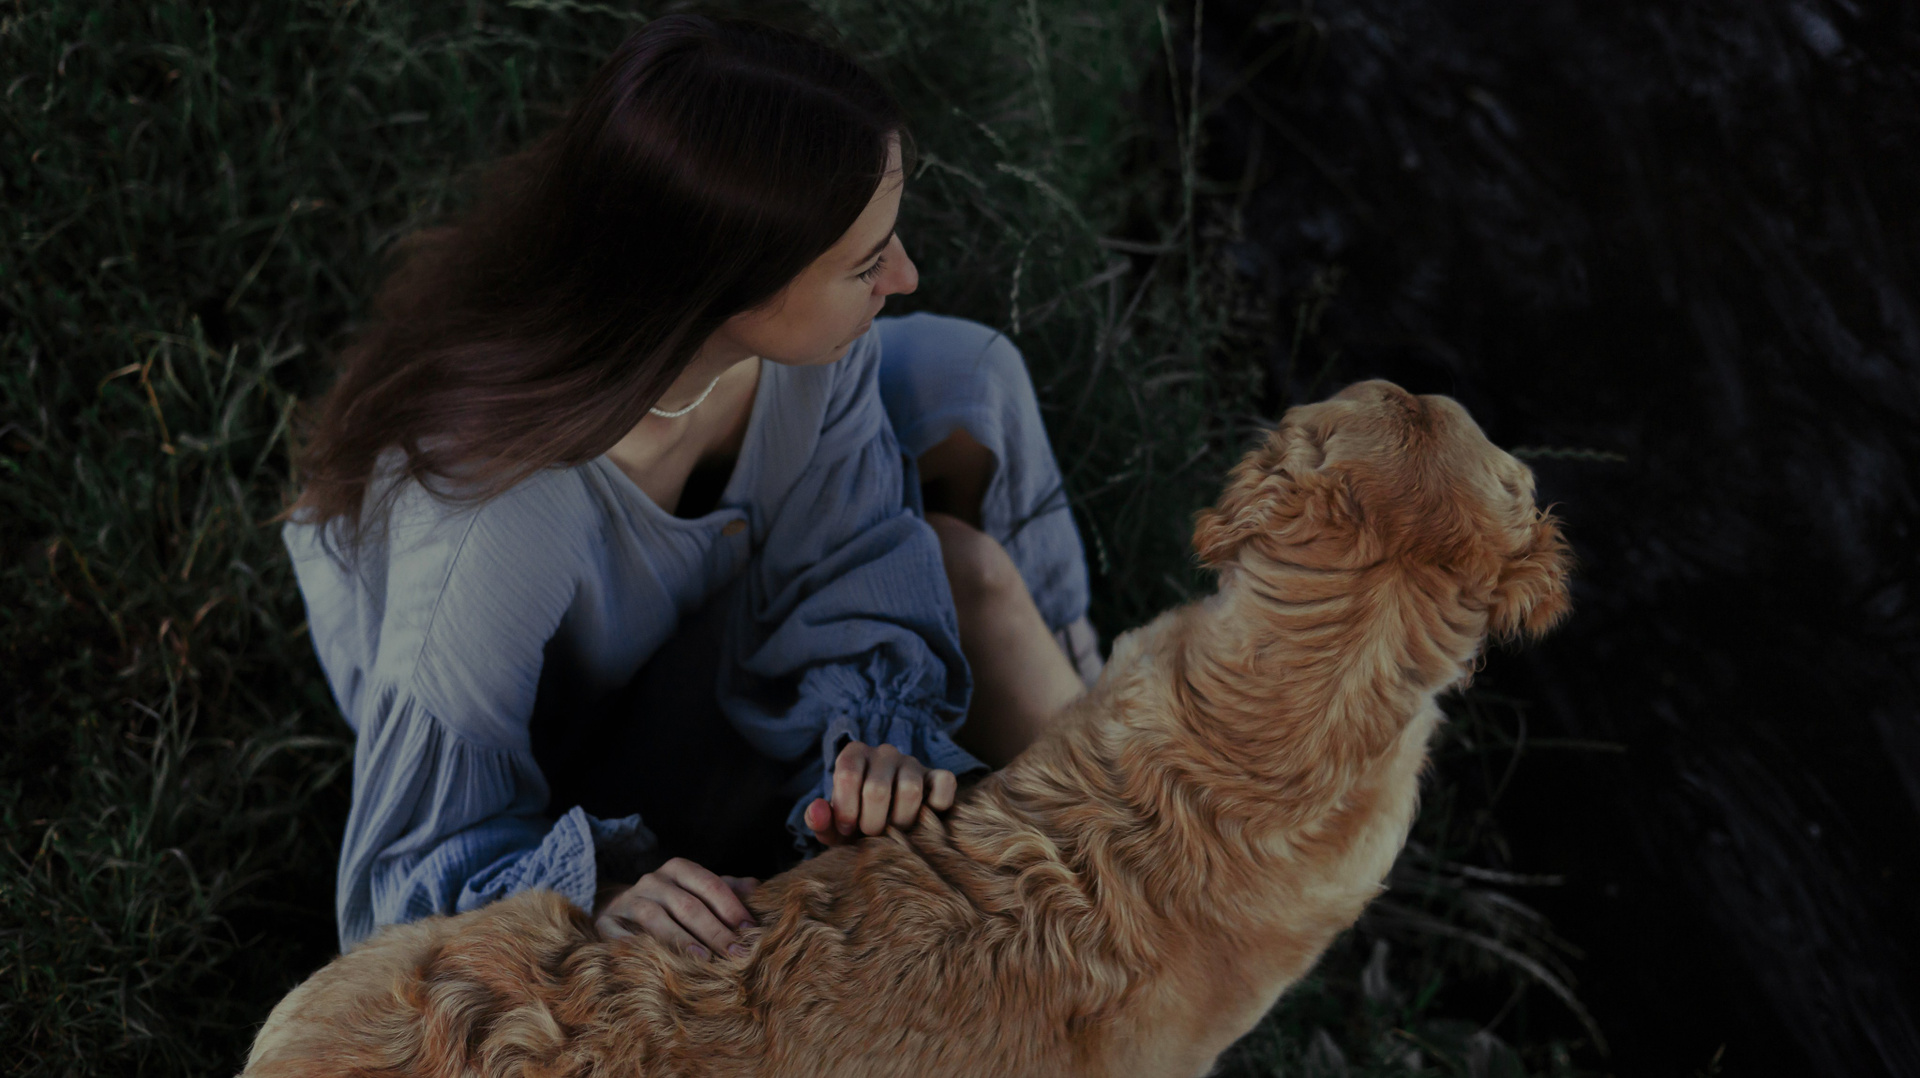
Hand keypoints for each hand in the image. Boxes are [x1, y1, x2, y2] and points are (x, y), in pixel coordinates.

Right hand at [594, 857, 757, 959]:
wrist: (618, 911)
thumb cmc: (669, 905)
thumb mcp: (696, 892)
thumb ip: (725, 890)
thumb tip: (757, 887)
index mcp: (678, 869)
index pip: (709, 884)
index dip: (731, 906)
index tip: (750, 930)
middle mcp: (652, 881)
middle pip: (688, 904)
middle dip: (715, 930)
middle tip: (736, 953)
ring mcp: (628, 901)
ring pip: (656, 917)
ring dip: (682, 939)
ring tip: (703, 960)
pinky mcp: (606, 922)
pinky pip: (621, 935)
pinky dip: (638, 948)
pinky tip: (655, 962)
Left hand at [802, 739, 957, 845]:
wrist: (888, 822)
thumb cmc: (857, 823)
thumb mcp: (833, 826)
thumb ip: (819, 820)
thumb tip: (816, 811)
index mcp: (854, 754)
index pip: (847, 774)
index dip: (846, 810)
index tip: (847, 830)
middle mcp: (884, 752)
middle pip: (877, 789)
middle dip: (872, 823)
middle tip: (871, 836)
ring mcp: (913, 762)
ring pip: (910, 791)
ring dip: (901, 822)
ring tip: (895, 832)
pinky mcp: (938, 775)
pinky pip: (944, 784)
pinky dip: (936, 806)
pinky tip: (923, 819)